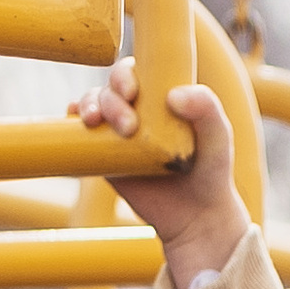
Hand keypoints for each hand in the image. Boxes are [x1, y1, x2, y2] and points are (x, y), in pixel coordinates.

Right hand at [73, 70, 251, 288]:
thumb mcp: (218, 136)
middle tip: (128, 126)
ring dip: (89, 107)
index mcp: (160, 95)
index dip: (125, 74)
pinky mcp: (103, 156)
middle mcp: (136, 108)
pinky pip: (80, 134)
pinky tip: (72, 119)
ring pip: (93, 106)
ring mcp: (117, 132)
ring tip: (94, 123)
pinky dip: (71, 123)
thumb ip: (206, 108)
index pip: (136, 72)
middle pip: (110, 88)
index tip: (131, 93)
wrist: (195, 216)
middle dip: (110, 100)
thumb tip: (173, 95)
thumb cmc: (210, 170)